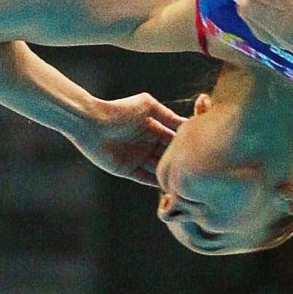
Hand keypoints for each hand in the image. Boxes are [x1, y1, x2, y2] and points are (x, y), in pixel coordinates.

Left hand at [64, 92, 186, 185]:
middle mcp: (147, 144)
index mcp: (154, 128)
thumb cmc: (120, 110)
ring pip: (158, 169)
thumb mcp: (148, 106)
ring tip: (185, 183)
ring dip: (169, 175)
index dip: (185, 145)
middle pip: (168, 156)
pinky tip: (168, 187)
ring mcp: (137, 158)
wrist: (92, 122)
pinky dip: (155, 183)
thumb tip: (188, 123)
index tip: (200, 151)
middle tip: (196, 171)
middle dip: (179, 163)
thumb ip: (168, 115)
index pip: (174, 139)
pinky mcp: (127, 170)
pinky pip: (145, 178)